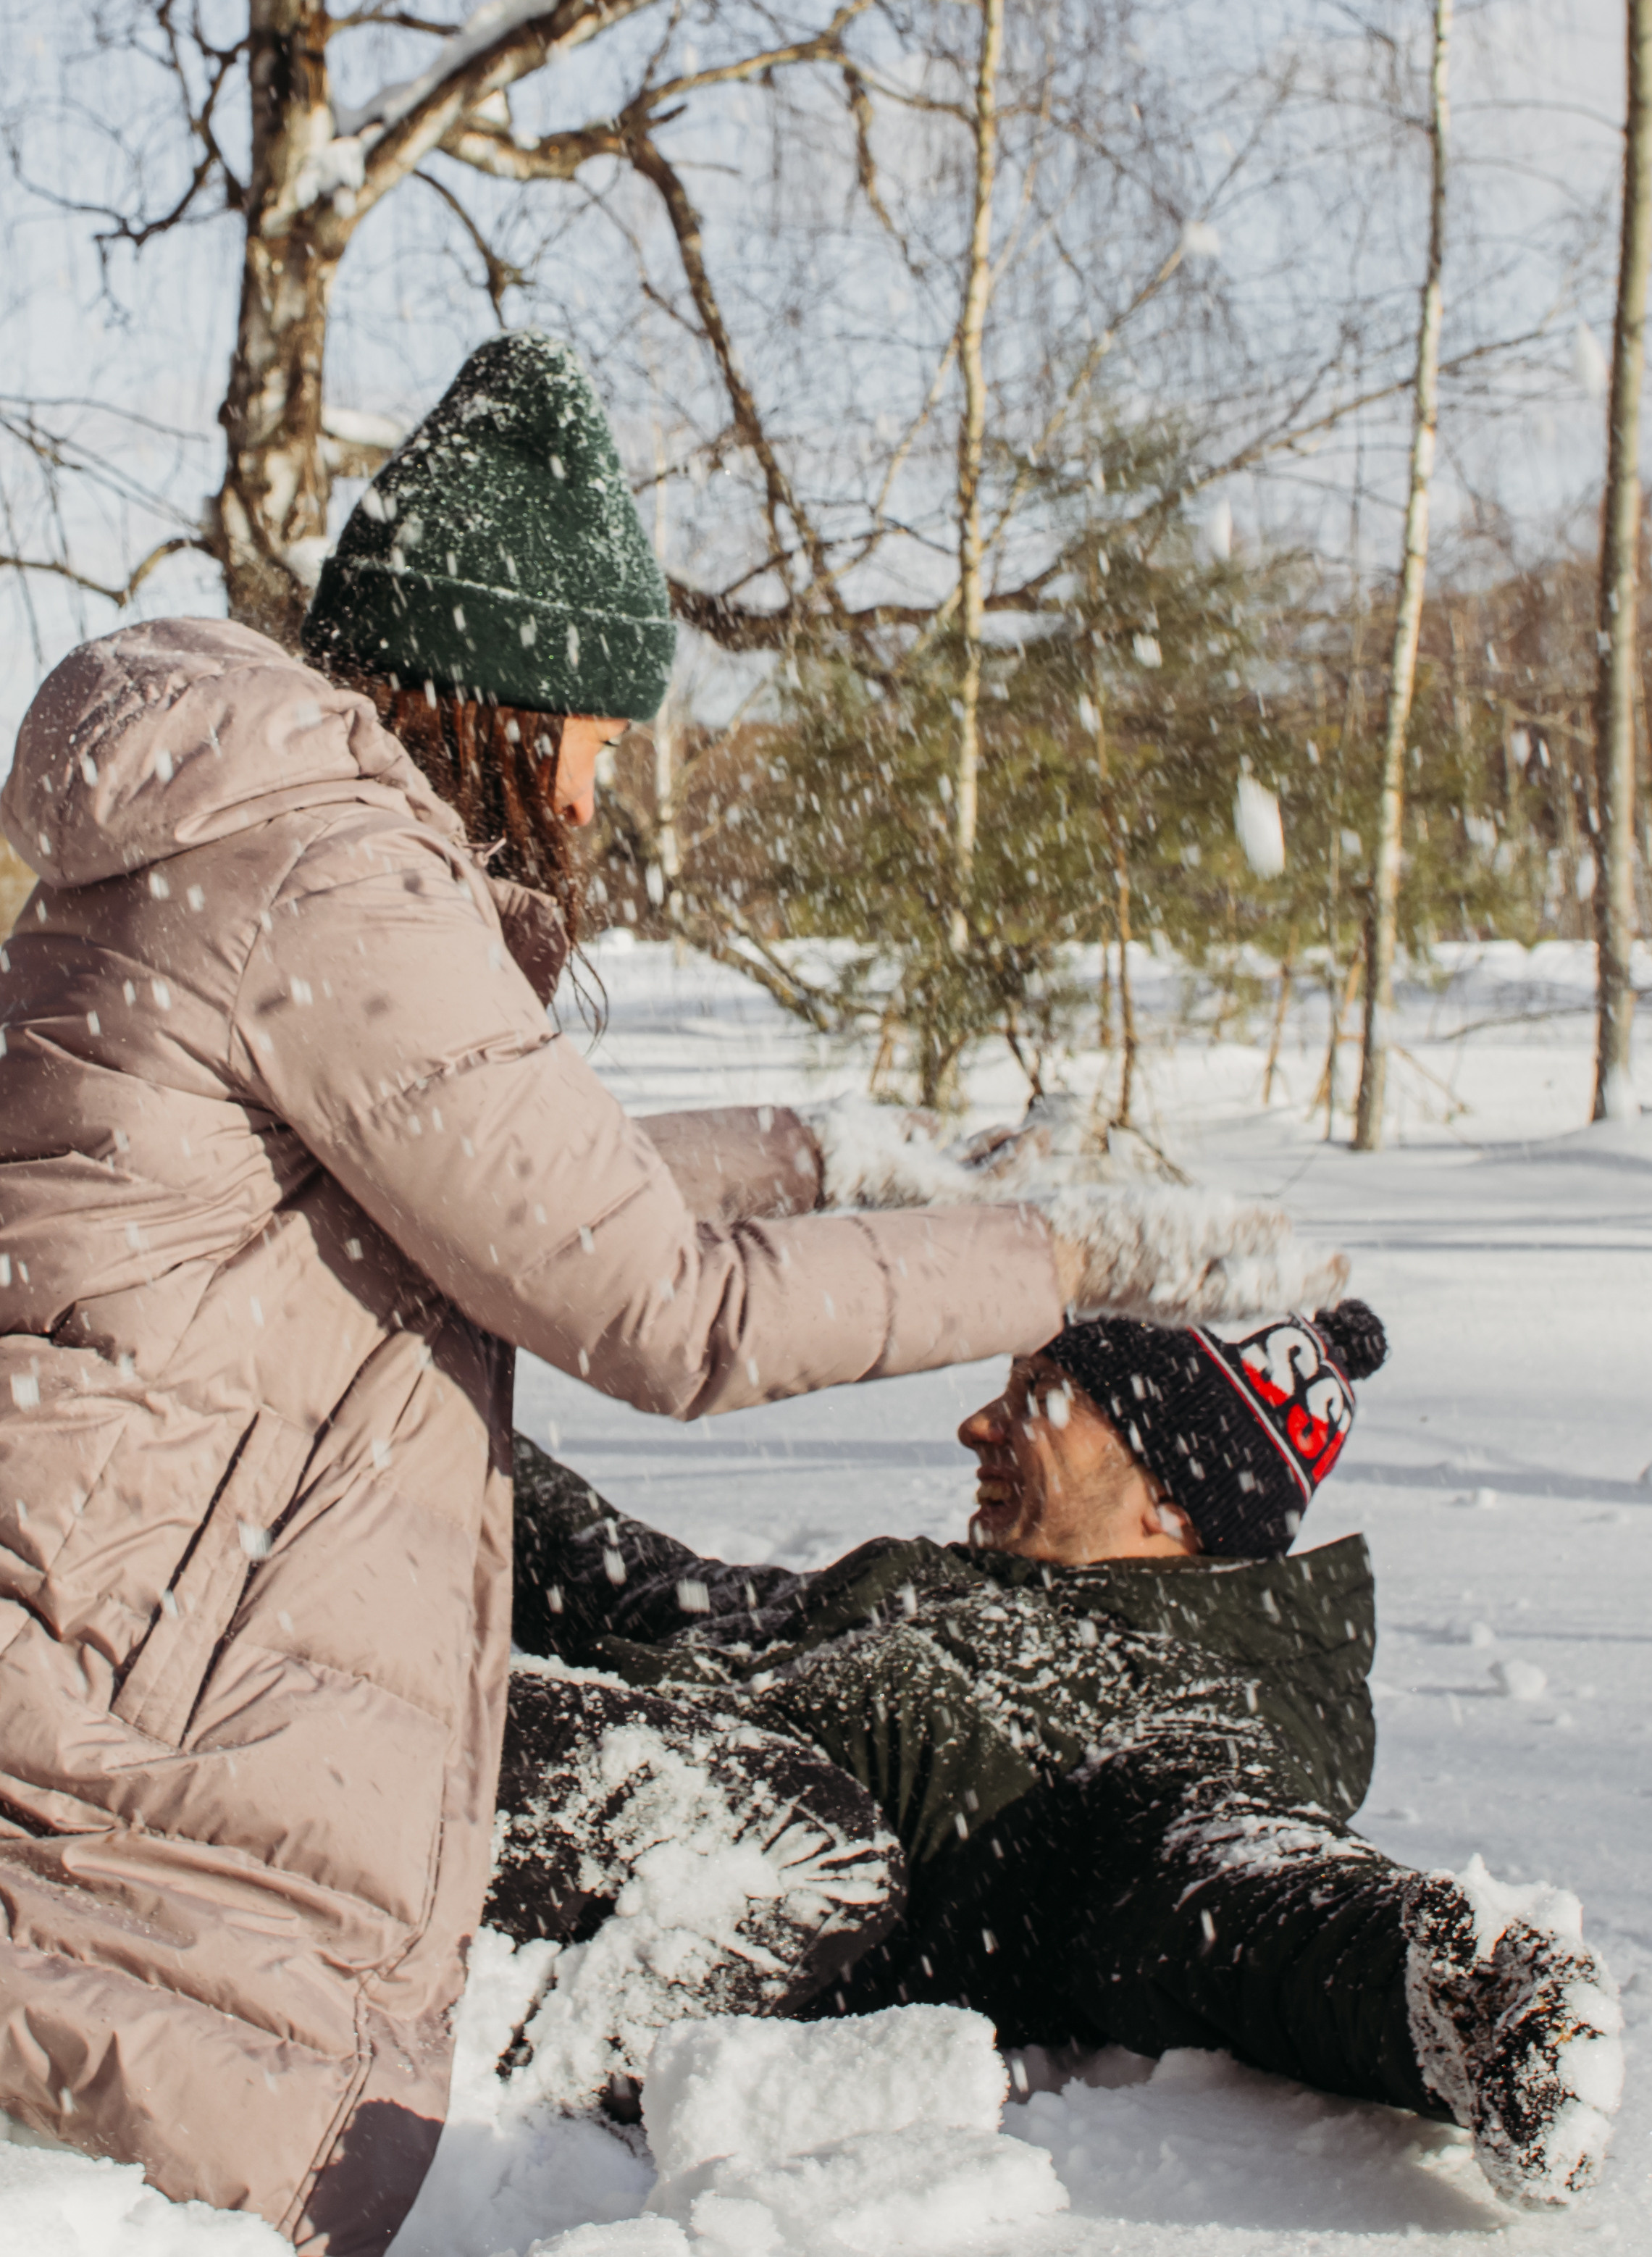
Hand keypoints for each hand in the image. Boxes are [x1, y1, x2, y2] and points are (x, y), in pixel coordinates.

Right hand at [1037, 1183, 1348, 1326]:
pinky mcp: (1138, 1274)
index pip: (1273, 1285)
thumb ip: (1239, 1228)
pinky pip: (1199, 1278)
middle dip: (1295, 1282)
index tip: (1346, 1267)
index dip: (1311, 1276)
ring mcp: (1163, 1287)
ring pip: (1229, 1287)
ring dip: (1265, 1278)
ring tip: (1288, 1268)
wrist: (1041, 1256)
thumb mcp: (1186, 1226)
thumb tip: (1285, 1226)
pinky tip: (1219, 1259)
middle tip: (1335, 1275)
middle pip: (1256, 1292)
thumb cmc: (1115, 1238)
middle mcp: (1190, 1297)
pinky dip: (1225, 1269)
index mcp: (1208, 1291)